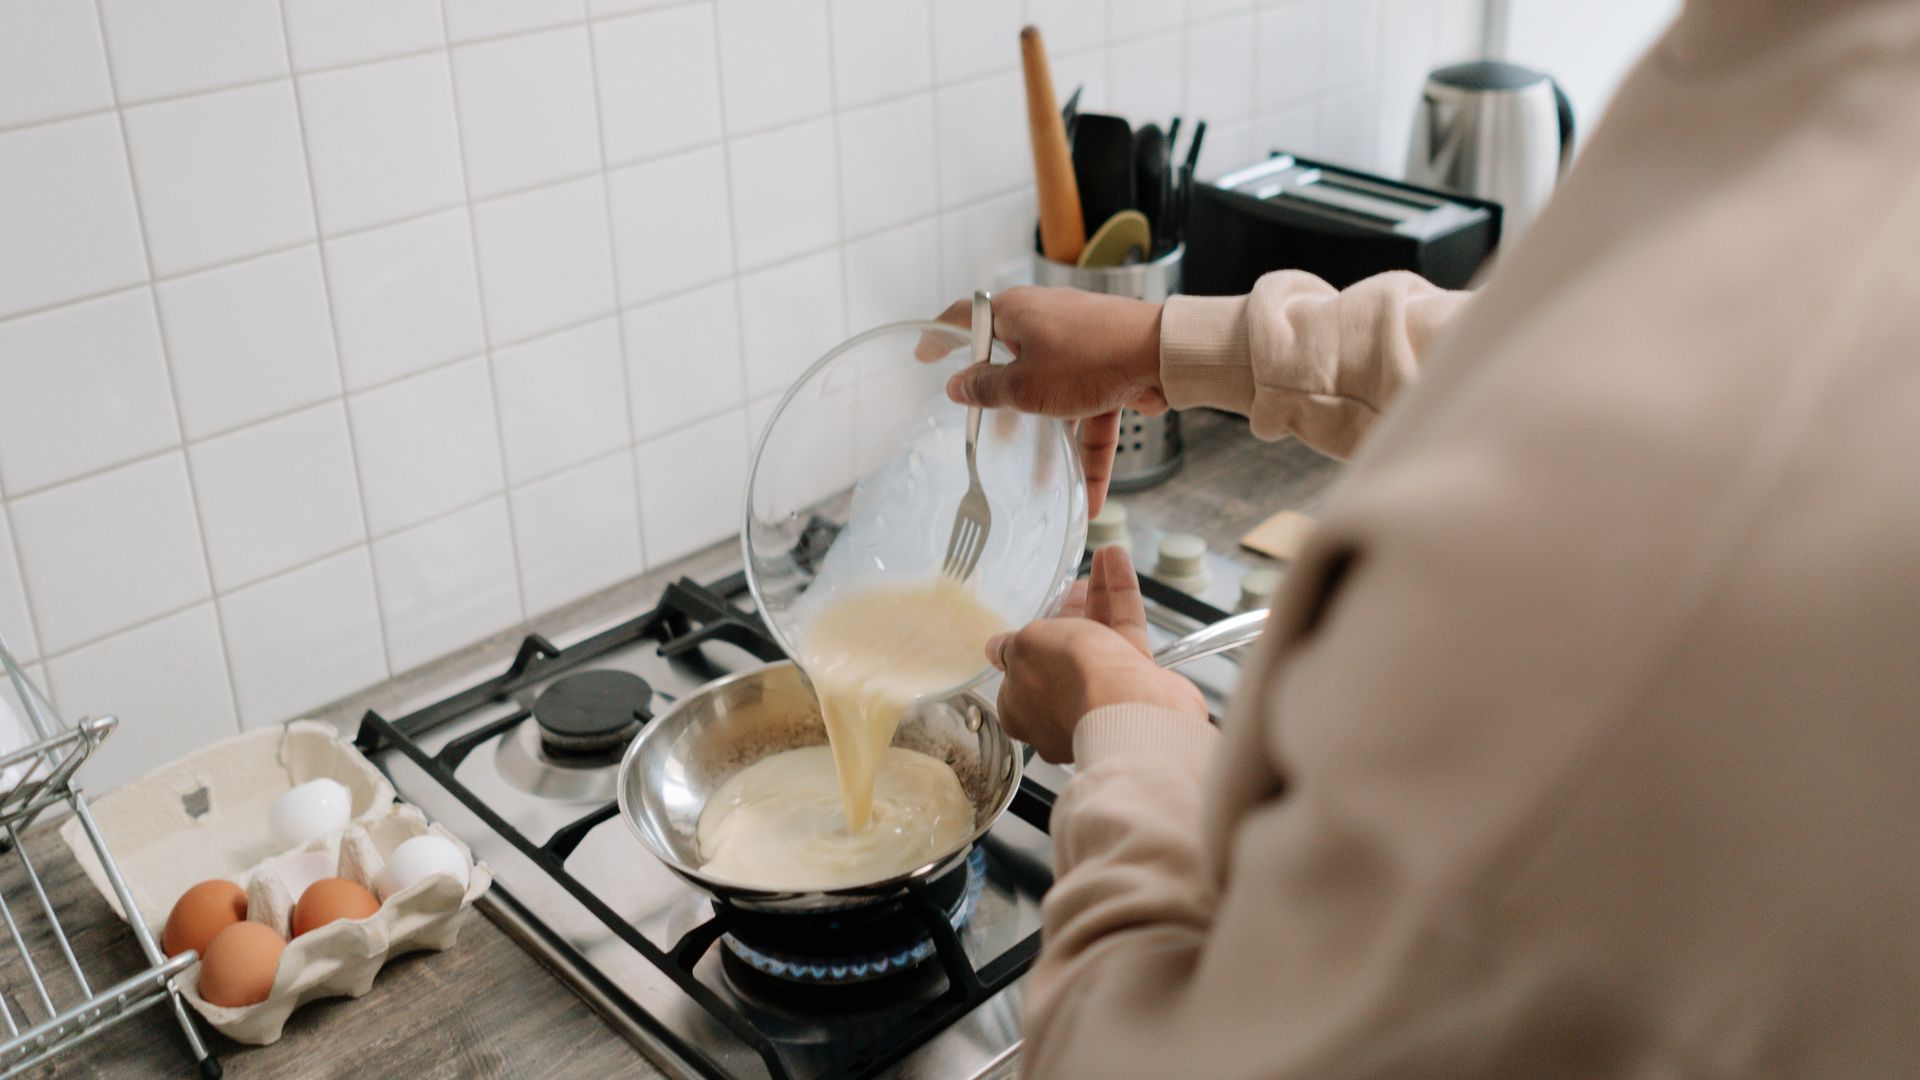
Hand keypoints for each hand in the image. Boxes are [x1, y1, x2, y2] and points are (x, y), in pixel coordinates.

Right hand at [917, 287, 1165, 516]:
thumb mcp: (1025, 385)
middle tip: (988, 432)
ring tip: (1041, 481)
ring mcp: (1080, 346)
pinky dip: (1088, 448)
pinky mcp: (1109, 369)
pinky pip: (1089, 412)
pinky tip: (1092, 496)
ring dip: (1049, 440)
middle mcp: (1046, 323)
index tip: (924, 355)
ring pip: (1054, 397)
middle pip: (1012, 364)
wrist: (1163, 355)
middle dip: (1004, 405)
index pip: (966, 318)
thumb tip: (957, 385)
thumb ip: (987, 389)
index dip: (941, 336)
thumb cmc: (1089, 359)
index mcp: (1017, 313)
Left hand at [987, 547, 1206, 762]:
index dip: (1024, 643)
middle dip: (1068, 611)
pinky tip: (1118, 560)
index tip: (1032, 620)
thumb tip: (995, 648)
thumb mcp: (1026, 649)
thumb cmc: (1068, 681)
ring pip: (1098, 636)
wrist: (1129, 707)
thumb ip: (1012, 644)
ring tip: (1102, 556)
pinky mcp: (1136, 681)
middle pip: (1062, 650)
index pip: (1018, 673)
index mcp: (1022, 708)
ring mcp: (1101, 693)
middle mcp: (1062, 704)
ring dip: (1098, 595)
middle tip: (1070, 586)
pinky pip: (1126, 631)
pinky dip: (1121, 595)